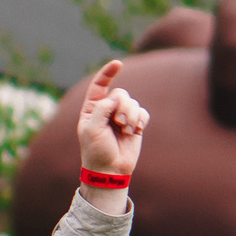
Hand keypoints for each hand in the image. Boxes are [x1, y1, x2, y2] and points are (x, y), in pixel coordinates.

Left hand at [75, 58, 148, 197]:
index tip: (118, 64)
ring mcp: (122, 117)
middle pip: (121, 94)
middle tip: (119, 123)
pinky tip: (136, 131)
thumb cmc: (96, 151)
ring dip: (131, 116)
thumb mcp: (91, 129)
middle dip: (123, 107)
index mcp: (92, 108)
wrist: (110, 170)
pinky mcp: (135, 124)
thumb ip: (101, 109)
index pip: (99, 85)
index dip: (108, 73)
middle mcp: (107, 110)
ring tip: (126, 131)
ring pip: (133, 103)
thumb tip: (114, 97)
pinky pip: (143, 112)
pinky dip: (140, 120)